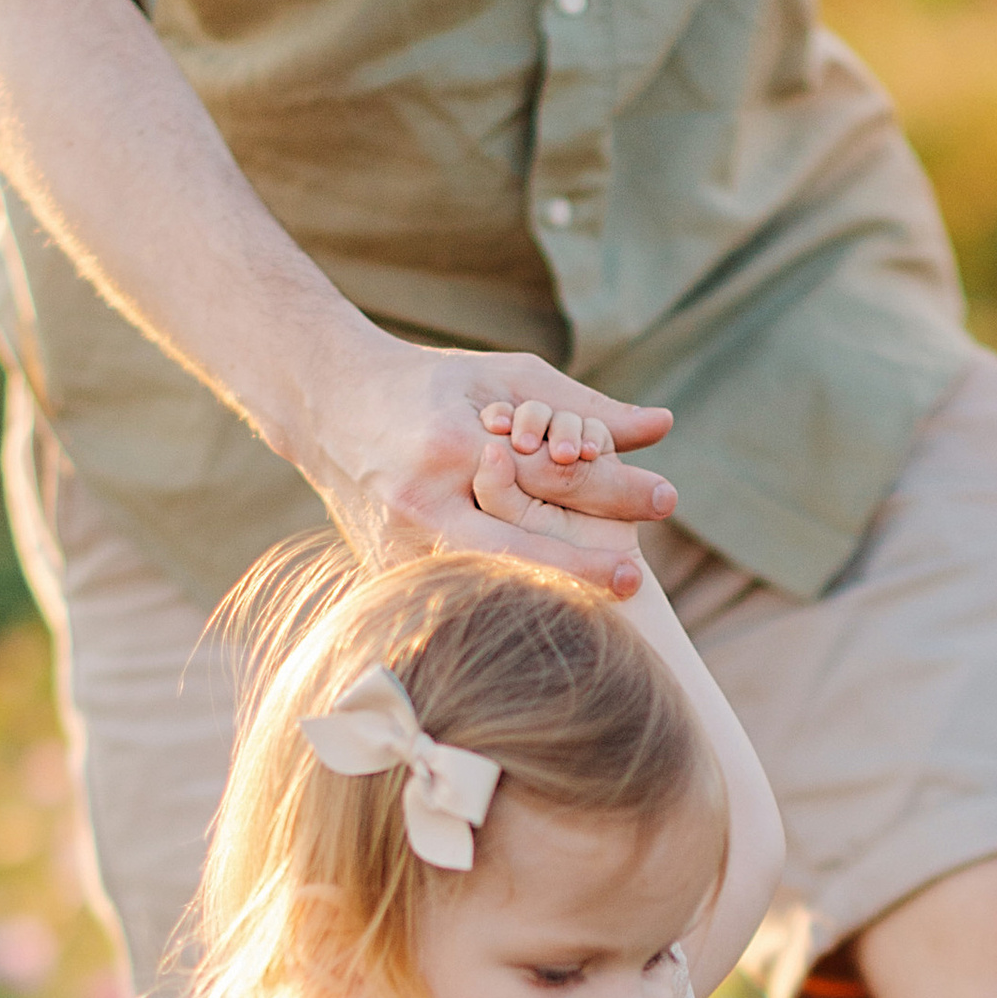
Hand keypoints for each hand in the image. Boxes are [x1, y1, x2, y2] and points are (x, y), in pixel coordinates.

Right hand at [302, 336, 673, 590]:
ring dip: (541, 595)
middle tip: (638, 577)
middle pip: (513, 546)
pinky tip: (544, 618)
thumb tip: (662, 425)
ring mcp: (398, 544)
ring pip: (481, 582)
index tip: (667, 498)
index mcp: (453, 442)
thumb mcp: (506, 379)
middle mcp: (422, 500)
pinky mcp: (385, 571)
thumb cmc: (432, 385)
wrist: (329, 405)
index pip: (546, 473)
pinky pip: (451, 596)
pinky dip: (499, 604)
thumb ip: (584, 406)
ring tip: (602, 605)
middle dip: (578, 564)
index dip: (610, 487)